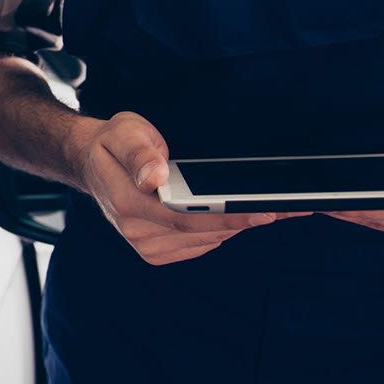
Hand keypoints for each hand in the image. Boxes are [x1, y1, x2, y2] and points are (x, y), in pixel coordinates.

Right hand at [68, 112, 286, 265]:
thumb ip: (139, 153)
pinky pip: (202, 244)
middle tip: (289, 208)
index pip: (185, 217)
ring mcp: (147, 245)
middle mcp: (137, 232)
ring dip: (238, 225)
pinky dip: (224, 230)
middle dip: (245, 219)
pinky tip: (240, 215)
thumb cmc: (113, 143)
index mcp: (127, 204)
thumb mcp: (123, 132)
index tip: (262, 211)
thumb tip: (156, 176)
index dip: (227, 216)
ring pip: (207, 240)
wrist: (93, 162)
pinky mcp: (160, 250)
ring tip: (272, 208)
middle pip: (202, 232)